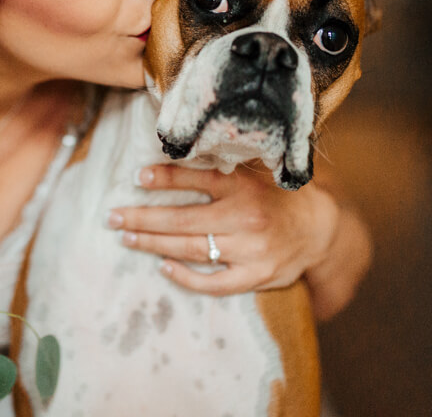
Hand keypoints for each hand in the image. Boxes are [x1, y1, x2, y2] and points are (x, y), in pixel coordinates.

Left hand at [106, 163, 341, 297]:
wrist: (319, 228)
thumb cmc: (275, 195)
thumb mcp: (253, 171)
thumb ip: (221, 164)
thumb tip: (176, 149)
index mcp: (243, 186)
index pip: (198, 179)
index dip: (165, 178)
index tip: (137, 177)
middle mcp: (246, 217)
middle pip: (182, 220)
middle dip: (142, 219)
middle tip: (112, 217)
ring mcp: (251, 250)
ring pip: (191, 250)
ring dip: (153, 245)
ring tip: (126, 238)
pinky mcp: (256, 276)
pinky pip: (214, 283)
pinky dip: (187, 278)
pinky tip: (164, 267)